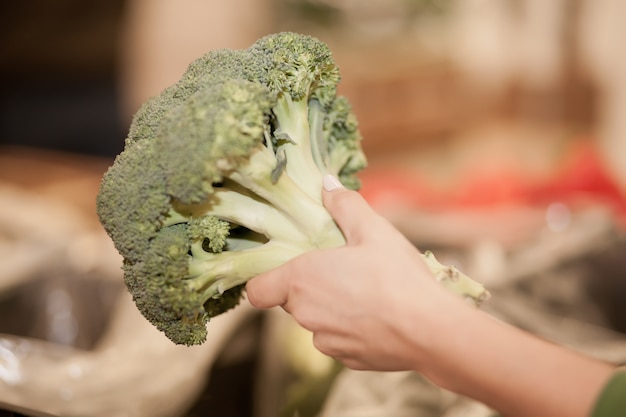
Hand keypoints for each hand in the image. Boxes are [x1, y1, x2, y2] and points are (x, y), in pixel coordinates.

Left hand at [246, 175, 460, 370]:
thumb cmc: (397, 277)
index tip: (288, 267)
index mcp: (302, 280)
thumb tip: (326, 184)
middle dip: (311, 285)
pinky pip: (340, 340)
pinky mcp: (348, 360)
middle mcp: (306, 315)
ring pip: (317, 321)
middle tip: (343, 268)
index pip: (257, 290)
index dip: (267, 279)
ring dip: (332, 307)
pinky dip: (352, 328)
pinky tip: (380, 315)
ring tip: (367, 291)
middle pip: (292, 301)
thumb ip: (344, 205)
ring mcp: (327, 342)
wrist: (430, 331)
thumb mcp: (372, 229)